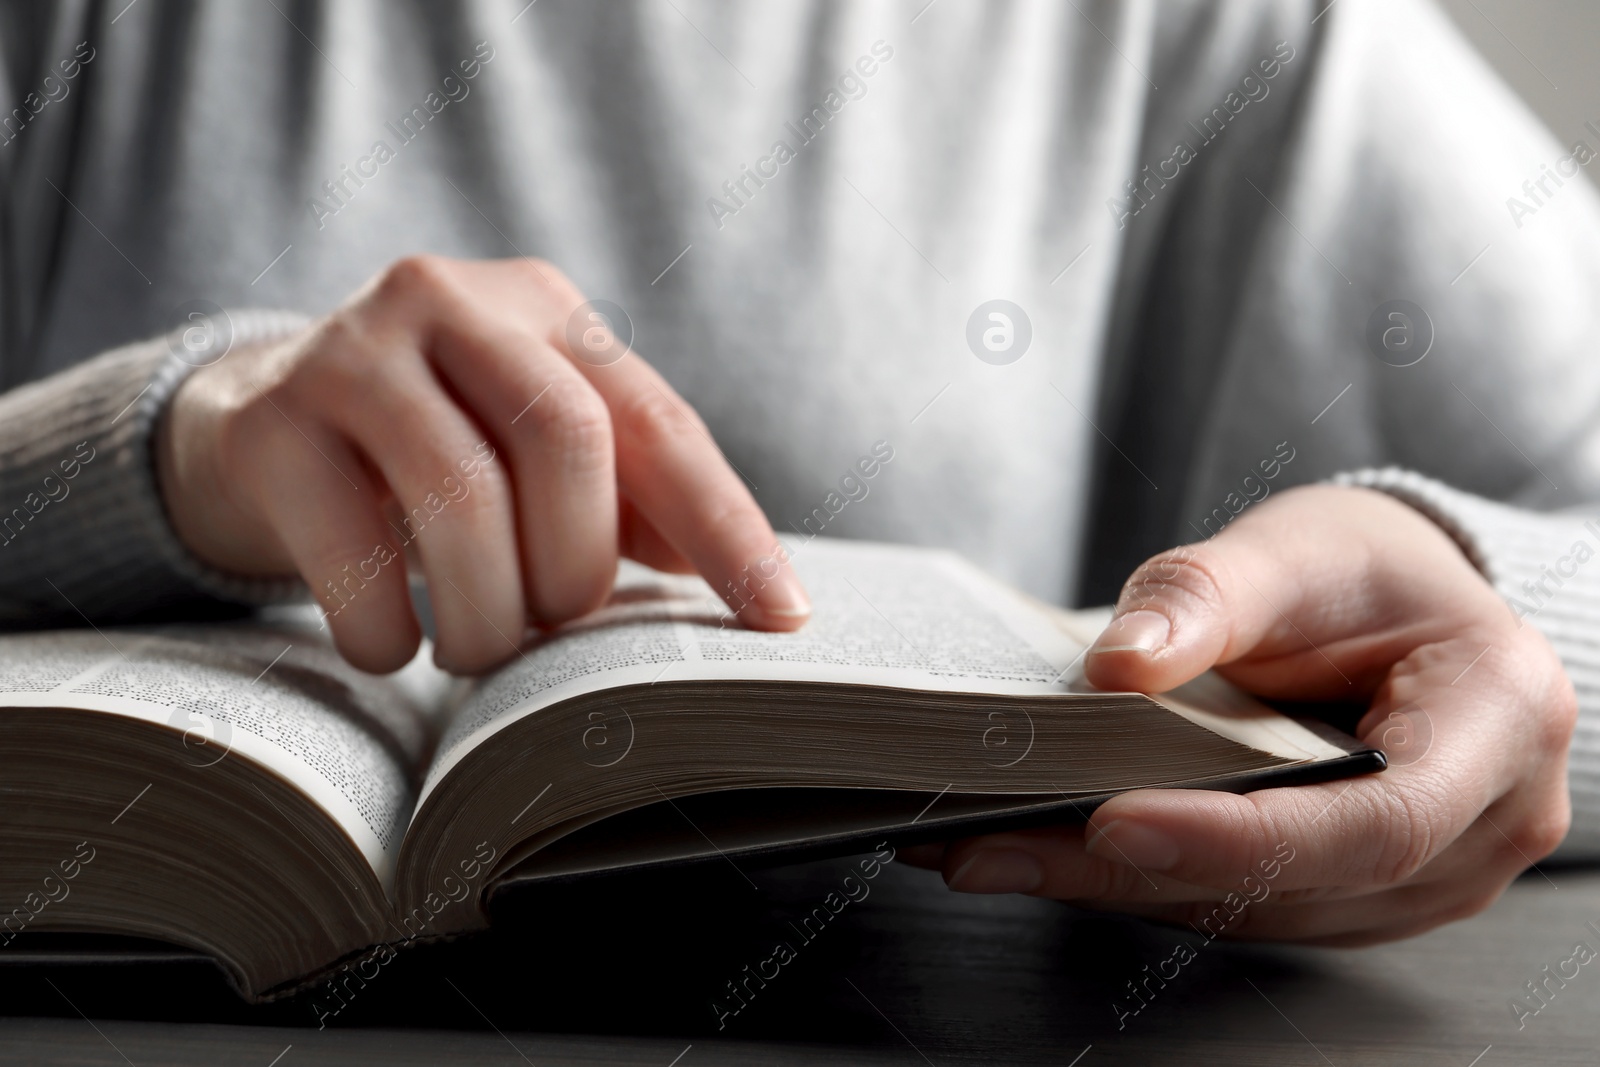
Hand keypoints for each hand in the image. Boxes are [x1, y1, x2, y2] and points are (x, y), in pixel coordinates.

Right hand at [155, 255, 808, 673]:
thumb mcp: (537, 453)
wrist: (257, 425)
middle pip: (563, 438)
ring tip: (479, 650)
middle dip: (575, 567)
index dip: (726, 526)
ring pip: (461, 493)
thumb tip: (760, 587)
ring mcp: (350, 353)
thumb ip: (638, 499)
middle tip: (553, 627)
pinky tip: (395, 643)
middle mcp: (450, 302)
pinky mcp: (271, 426)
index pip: (659, 421)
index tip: (782, 617)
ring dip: (487, 612)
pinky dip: (390, 630)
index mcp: (544, 308)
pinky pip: (353, 552)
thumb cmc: (438, 450)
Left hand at [912, 484, 1576, 944]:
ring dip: (1111, 884)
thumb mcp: (1295, 548)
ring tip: (984, 843)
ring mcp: (1420, 876)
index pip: (1374, 821)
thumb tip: (1116, 662)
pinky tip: (1041, 845)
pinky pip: (1238, 903)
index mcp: (1495, 724)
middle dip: (1131, 868)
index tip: (1111, 819)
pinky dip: (1136, 877)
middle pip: (1296, 884)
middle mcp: (1479, 826)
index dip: (1240, 838)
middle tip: (988, 843)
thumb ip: (1209, 595)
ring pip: (1254, 910)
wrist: (1400, 603)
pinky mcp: (1347, 891)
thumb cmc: (1365, 568)